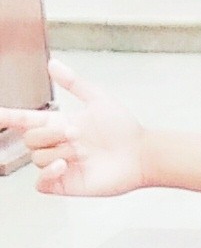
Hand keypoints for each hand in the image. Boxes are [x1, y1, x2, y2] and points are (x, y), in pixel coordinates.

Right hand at [0, 59, 148, 196]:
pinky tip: (65, 165)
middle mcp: (56, 144)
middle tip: (76, 133)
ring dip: (59, 151)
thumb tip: (52, 64)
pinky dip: (48, 173)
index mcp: (59, 124)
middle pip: (30, 139)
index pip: (24, 121)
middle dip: (50, 133)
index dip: (7, 116)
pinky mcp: (65, 184)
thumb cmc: (124, 128)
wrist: (141, 153)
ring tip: (82, 150)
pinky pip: (40, 182)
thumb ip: (73, 82)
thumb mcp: (97, 99)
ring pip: (36, 158)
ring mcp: (59, 165)